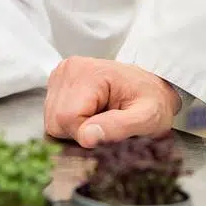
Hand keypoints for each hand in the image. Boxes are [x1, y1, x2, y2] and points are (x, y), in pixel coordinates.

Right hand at [44, 56, 180, 147]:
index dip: (85, 135)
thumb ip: (118, 127)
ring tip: (101, 118)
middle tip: (106, 125)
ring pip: (52, 121)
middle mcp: (69, 69)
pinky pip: (54, 116)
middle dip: (78, 133)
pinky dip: (71, 123)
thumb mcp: (148, 118)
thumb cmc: (153, 101)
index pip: (66, 119)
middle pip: (55, 121)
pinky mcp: (58, 83)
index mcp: (88, 73)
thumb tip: (86, 137)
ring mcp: (61, 74)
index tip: (109, 131)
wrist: (151, 86)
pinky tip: (91, 114)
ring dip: (75, 129)